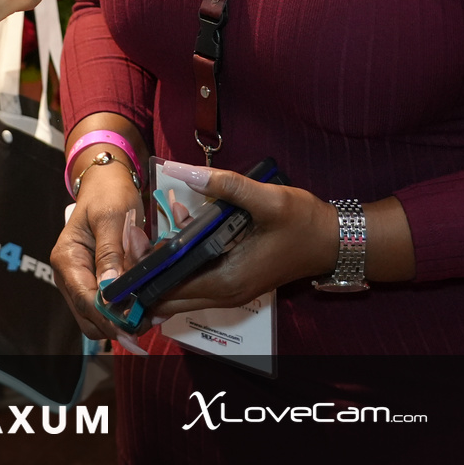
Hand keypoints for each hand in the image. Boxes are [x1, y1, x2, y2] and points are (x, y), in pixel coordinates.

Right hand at [52, 159, 144, 340]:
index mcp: (67, 258)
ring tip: (153, 315)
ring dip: (123, 320)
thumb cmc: (108, 193)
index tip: (133, 330)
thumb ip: (111, 252)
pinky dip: (126, 310)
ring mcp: (82, 279)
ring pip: (98, 316)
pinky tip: (147, 305)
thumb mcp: (112, 216)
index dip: (109, 319)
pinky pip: (108, 304)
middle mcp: (70, 275)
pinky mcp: (96, 280)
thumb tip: (109, 288)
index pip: (86, 300)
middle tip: (150, 322)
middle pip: (89, 316)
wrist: (107, 181)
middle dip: (117, 325)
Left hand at [146, 163, 337, 316]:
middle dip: (144, 267)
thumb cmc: (304, 223)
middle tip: (131, 231)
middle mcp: (224, 294)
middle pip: (167, 294)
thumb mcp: (268, 199)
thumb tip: (185, 171)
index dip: (143, 266)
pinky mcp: (232, 283)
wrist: (333, 242)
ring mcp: (228, 292)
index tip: (130, 236)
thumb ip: (226, 186)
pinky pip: (193, 280)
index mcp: (227, 280)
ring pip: (178, 290)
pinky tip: (176, 230)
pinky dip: (178, 262)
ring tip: (148, 229)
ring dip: (160, 265)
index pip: (168, 286)